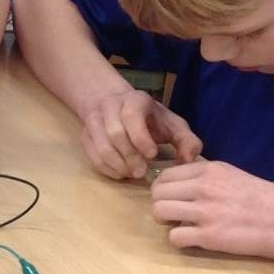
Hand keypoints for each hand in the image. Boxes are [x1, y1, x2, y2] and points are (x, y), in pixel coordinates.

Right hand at [80, 88, 201, 180]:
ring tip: (131, 173)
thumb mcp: (173, 124)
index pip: (130, 116)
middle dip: (130, 156)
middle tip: (142, 172)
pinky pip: (92, 155)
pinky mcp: (85, 136)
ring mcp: (94, 121)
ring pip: (101, 146)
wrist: (118, 106)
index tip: (152, 155)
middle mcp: (110, 106)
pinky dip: (106, 169)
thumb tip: (188, 159)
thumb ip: (186, 140)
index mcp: (135, 100)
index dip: (140, 138)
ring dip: (118, 165)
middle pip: (114, 134)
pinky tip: (120, 172)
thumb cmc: (151, 120)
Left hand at [150, 160, 273, 259]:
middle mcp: (203, 187)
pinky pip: (173, 238)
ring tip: (179, 226)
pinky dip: (178, 241)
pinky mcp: (208, 236)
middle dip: (161, 204)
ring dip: (164, 222)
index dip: (164, 189)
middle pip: (157, 193)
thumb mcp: (235, 175)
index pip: (166, 175)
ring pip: (159, 212)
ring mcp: (205, 212)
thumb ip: (209, 178)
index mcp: (210, 171)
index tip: (173, 198)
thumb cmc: (266, 200)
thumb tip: (186, 182)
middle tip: (174, 214)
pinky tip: (192, 240)